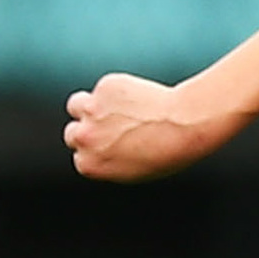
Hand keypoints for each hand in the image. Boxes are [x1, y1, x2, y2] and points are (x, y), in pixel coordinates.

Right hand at [64, 73, 241, 181]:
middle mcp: (84, 138)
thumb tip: (101, 150)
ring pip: (77, 105)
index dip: (97, 150)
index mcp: (89, 165)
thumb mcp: (134, 170)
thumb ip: (109, 162)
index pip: (81, 156)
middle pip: (73, 132)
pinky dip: (118, 91)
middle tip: (114, 128)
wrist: (185, 125)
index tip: (112, 146)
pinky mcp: (105, 87)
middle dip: (89, 129)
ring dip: (91, 106)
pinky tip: (140, 97)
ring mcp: (91, 110)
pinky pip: (106, 88)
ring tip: (118, 109)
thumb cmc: (168, 152)